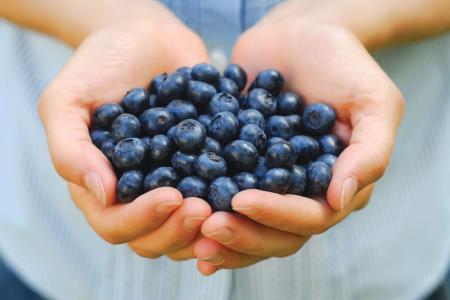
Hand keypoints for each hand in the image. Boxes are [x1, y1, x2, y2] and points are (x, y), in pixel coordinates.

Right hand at [39, 5, 211, 259]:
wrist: (145, 37)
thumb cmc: (101, 65)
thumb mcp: (67, 100)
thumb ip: (70, 149)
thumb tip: (103, 194)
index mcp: (100, 187)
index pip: (115, 225)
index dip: (142, 219)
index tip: (173, 196)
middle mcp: (136, 194)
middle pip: (154, 238)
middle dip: (179, 230)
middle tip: (204, 207)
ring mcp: (171, 184)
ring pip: (187, 230)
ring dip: (207, 227)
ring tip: (228, 204)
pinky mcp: (201, 169)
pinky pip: (215, 198)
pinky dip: (231, 203)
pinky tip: (247, 192)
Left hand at [193, 16, 403, 274]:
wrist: (298, 34)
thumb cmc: (341, 62)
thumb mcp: (373, 101)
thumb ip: (369, 152)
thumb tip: (341, 200)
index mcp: (338, 184)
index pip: (312, 217)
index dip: (277, 215)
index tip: (241, 201)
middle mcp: (304, 192)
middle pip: (278, 234)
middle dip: (244, 234)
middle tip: (208, 227)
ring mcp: (271, 183)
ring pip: (250, 225)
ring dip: (223, 235)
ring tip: (193, 236)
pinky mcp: (242, 167)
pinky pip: (224, 195)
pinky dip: (206, 210)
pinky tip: (180, 217)